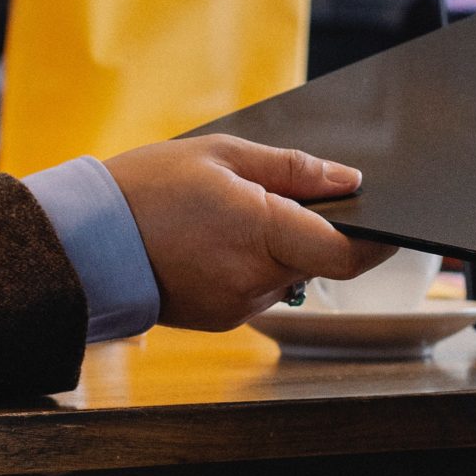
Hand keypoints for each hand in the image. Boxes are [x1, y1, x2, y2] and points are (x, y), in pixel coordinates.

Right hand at [104, 134, 393, 330]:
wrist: (83, 242)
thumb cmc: (146, 189)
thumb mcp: (222, 155)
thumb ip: (293, 169)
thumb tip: (349, 177)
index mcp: (261, 233)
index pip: (346, 254)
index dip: (378, 242)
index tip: (393, 225)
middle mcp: (255, 279)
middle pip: (319, 262)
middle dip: (315, 232)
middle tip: (279, 198)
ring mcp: (238, 306)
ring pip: (289, 276)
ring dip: (280, 248)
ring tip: (230, 216)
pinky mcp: (222, 319)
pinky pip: (258, 290)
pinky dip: (252, 265)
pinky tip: (214, 241)